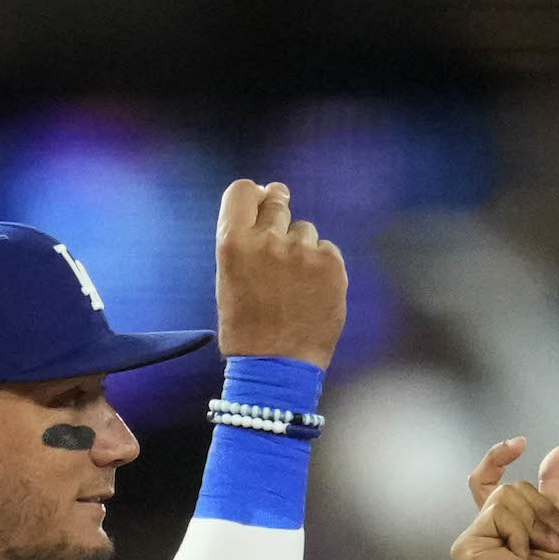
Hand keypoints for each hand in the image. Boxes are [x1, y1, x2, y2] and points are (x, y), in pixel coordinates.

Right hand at [213, 178, 347, 365]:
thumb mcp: (229, 280)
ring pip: (305, 230)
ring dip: (301, 250)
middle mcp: (266, 240)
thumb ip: (244, 241)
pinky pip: (327, 250)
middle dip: (279, 214)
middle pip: (277, 202)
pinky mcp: (330, 263)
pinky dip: (321, 268)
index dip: (254, 194)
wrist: (276, 369)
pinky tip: (311, 294)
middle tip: (282, 245)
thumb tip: (266, 198)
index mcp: (232, 244)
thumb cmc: (247, 329)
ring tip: (294, 287)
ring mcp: (301, 251)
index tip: (262, 201)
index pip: (242, 190)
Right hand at [454, 439, 558, 559]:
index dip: (497, 457)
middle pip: (510, 487)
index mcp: (503, 520)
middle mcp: (484, 526)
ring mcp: (473, 537)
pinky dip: (519, 534)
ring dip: (535, 523)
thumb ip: (555, 486)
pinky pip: (498, 515)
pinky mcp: (466, 548)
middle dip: (543, 509)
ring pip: (506, 497)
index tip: (520, 443)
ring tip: (541, 549)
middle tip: (558, 539)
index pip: (488, 479)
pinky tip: (520, 557)